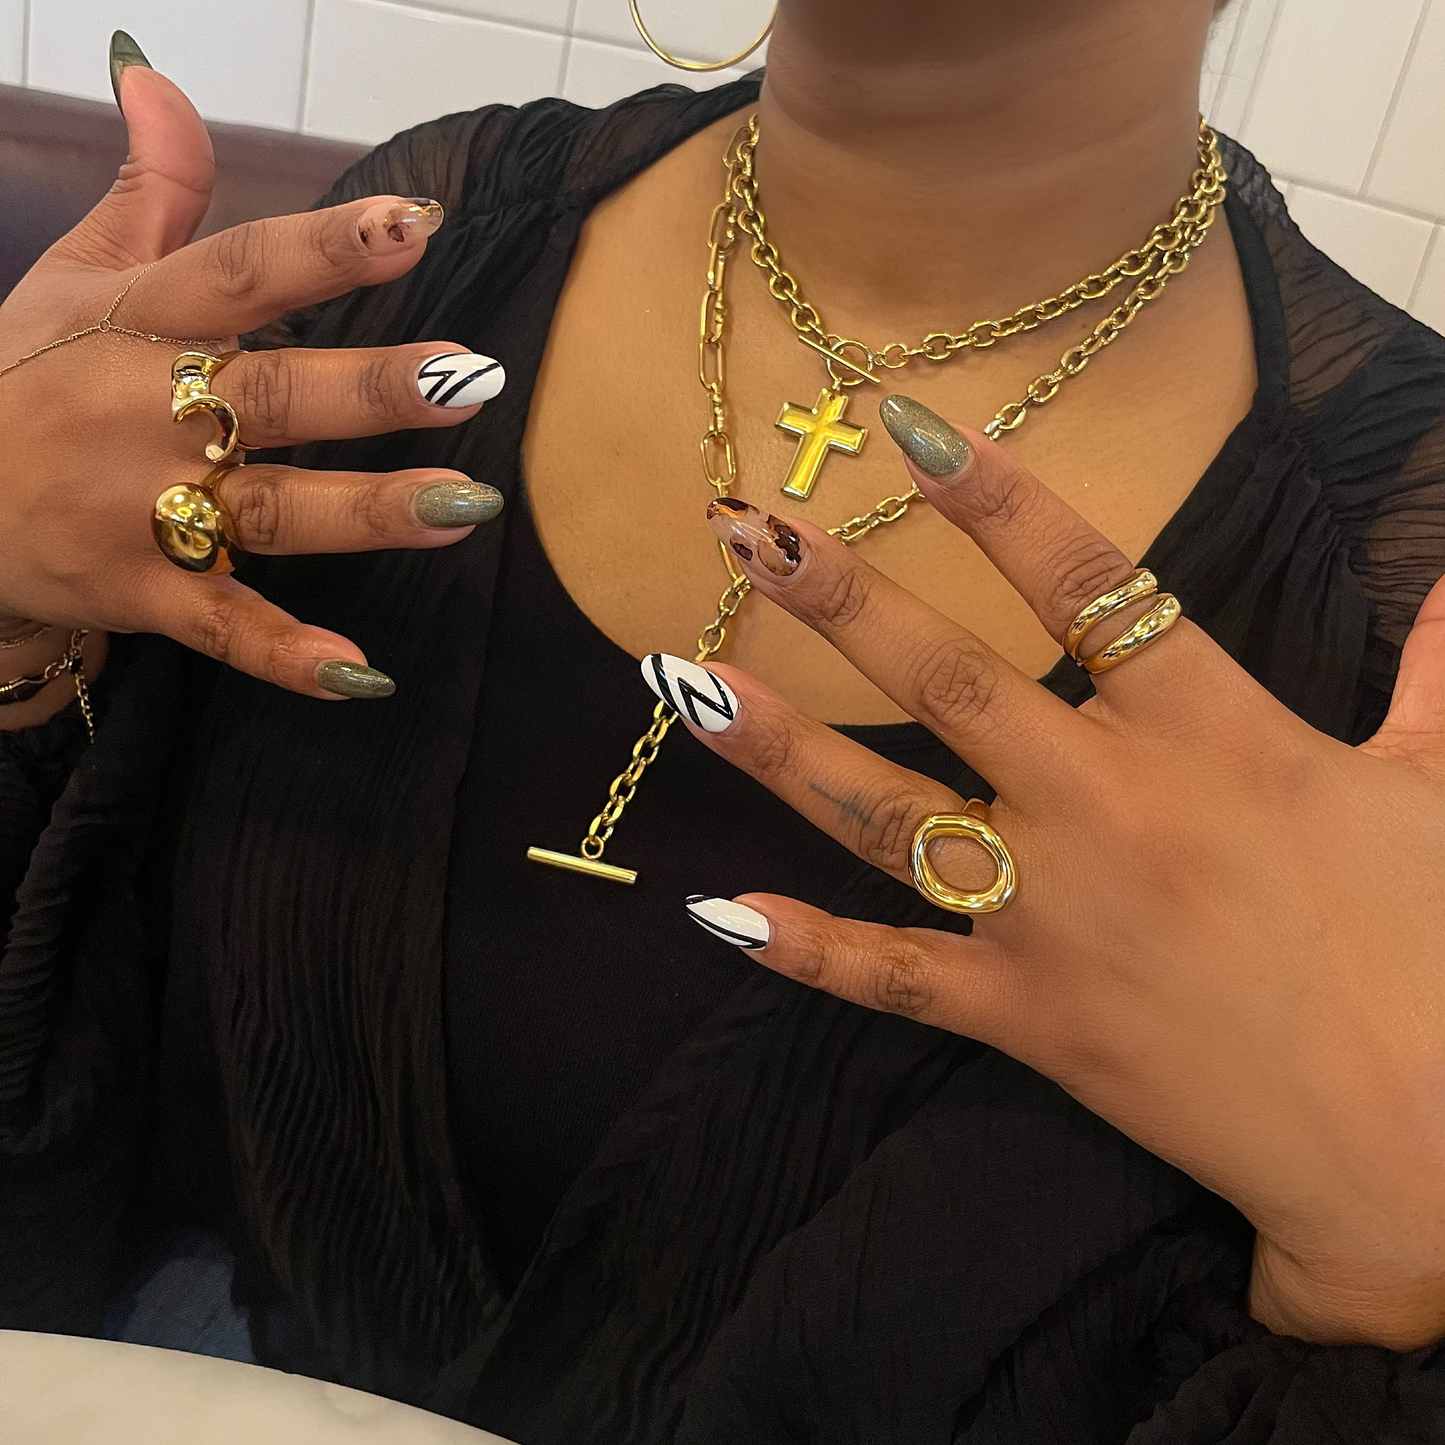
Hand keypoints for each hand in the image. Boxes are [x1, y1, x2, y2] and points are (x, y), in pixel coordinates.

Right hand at [0, 59, 504, 708]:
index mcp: (139, 325)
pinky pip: (223, 626)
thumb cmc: (25, 383)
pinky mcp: (141, 594)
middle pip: (272, 393)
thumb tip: (159, 77)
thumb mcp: (73, 279)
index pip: (240, 271)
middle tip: (469, 378)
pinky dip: (287, 653)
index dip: (326, 248)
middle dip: (370, 386)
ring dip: (366, 511)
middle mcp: (146, 415)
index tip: (414, 226)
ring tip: (466, 507)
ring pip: (269, 509)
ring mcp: (143, 513)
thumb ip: (147, 194)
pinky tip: (362, 671)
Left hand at [665, 399, 1444, 1351]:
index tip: (906, 429)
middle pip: (949, 681)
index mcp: (1210, 736)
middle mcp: (1106, 809)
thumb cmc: (1435, 956)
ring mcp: (1051, 917)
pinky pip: (896, 978)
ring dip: (780, 747)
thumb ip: (1436, 673)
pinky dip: (808, 950)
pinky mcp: (1025, 1018)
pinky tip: (719, 914)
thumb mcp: (1439, 791)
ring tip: (684, 685)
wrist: (1418, 1148)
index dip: (995, 500)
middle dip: (842, 597)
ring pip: (887, 815)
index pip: (1087, 582)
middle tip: (745, 532)